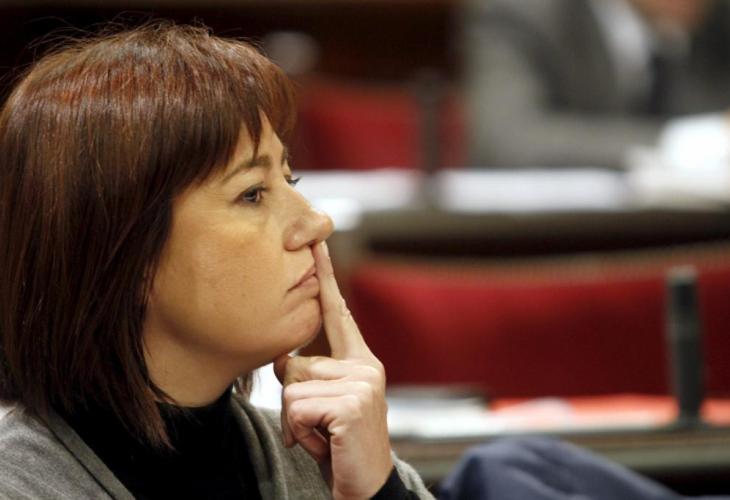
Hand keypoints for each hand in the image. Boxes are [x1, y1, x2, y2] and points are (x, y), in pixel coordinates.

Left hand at [274, 241, 392, 499]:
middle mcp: (365, 365)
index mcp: (360, 361)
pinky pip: (296, 408)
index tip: (318, 242)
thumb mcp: (322, 404)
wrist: (366, 485)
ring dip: (296, 421)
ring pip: (291, 388)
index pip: (338, 313)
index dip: (326, 277)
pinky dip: (300, 432)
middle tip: (318, 425)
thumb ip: (307, 375)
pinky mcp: (352, 403)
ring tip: (323, 435)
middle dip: (293, 401)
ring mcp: (362, 383)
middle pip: (293, 364)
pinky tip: (325, 443)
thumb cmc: (342, 442)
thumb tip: (283, 358)